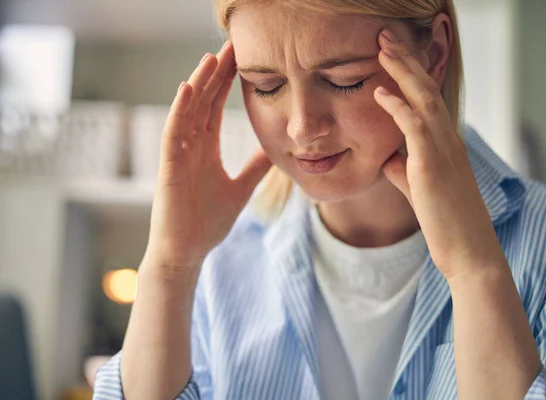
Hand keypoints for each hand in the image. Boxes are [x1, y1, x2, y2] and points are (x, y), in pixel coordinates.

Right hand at [145, 41, 271, 272]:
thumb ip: (255, 167)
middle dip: (215, 73)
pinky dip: (179, 111)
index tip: (241, 58)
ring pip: (187, 111)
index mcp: (205, 148)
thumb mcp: (240, 188)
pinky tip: (188, 90)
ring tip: (211, 57)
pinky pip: (173, 134)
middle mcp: (190, 146)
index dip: (226, 82)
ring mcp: (178, 155)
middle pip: (203, 101)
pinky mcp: (169, 168)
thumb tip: (275, 149)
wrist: (188, 252)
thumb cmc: (207, 222)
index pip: (216, 107)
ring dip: (198, 84)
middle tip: (230, 45)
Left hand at [373, 29, 505, 279]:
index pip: (428, 99)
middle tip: (386, 37)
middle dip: (406, 61)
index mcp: (446, 142)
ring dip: (403, 71)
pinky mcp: (433, 165)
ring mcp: (443, 150)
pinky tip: (380, 92)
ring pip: (424, 99)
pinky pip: (416, 126)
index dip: (410, 74)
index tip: (391, 55)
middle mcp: (448, 139)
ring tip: (383, 48)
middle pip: (427, 89)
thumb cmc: (445, 221)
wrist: (467, 250)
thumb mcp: (419, 187)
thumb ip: (404, 167)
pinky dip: (398, 107)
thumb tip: (387, 157)